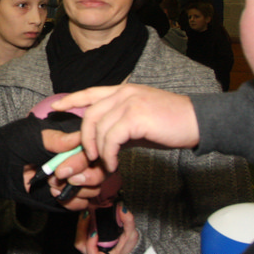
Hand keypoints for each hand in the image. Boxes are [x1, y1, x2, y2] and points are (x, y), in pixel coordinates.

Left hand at [0, 115, 100, 211]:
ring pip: (95, 187)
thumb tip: (79, 138)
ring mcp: (73, 177)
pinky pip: (83, 203)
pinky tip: (54, 196)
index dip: (84, 160)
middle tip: (59, 178)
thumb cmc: (8, 146)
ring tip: (53, 186)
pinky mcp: (67, 195)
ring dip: (78, 189)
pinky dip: (72, 202)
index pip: (94, 148)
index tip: (63, 167)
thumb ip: (55, 140)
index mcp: (70, 139)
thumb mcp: (30, 138)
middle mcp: (76, 158)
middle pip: (102, 169)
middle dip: (85, 177)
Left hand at [52, 85, 198, 172]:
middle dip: (83, 138)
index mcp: (123, 91)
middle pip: (89, 113)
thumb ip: (119, 127)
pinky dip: (108, 154)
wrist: (198, 121)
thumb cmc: (170, 124)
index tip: (55, 108)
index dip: (71, 100)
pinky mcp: (136, 116)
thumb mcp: (140, 122)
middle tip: (86, 156)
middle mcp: (124, 93)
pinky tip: (113, 163)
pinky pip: (111, 138)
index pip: (90, 92)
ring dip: (97, 150)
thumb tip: (100, 144)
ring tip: (104, 163)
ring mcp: (129, 102)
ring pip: (98, 127)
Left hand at [73, 200, 137, 253]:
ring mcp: (90, 248)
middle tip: (87, 214)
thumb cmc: (129, 243)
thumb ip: (128, 221)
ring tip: (87, 213)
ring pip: (79, 239)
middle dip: (82, 229)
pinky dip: (82, 224)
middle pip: (81, 246)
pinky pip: (81, 234)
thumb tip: (121, 208)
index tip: (95, 233)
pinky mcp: (88, 241)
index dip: (91, 246)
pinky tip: (88, 214)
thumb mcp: (132, 233)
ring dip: (81, 225)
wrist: (128, 245)